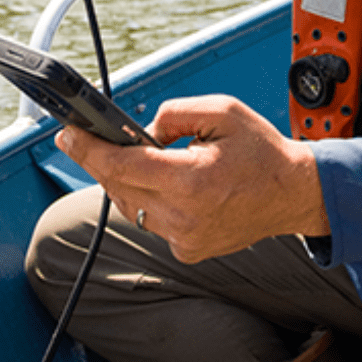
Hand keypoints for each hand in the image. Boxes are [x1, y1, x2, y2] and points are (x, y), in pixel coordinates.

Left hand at [56, 95, 329, 262]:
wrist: (294, 194)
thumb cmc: (261, 150)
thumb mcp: (221, 110)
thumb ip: (174, 114)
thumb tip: (139, 132)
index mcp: (193, 181)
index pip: (124, 166)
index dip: (89, 149)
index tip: (67, 134)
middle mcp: (186, 217)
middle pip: (119, 187)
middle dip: (98, 160)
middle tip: (81, 138)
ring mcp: (186, 239)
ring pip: (131, 206)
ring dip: (121, 180)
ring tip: (120, 154)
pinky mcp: (188, 250)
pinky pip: (150, 221)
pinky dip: (145, 198)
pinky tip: (153, 180)